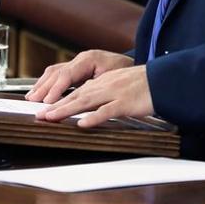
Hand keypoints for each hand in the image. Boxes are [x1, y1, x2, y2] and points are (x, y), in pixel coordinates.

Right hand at [25, 49, 131, 103]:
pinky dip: (46, 83)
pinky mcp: (76, 69)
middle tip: (33, 102)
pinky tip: (39, 92)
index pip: (67, 74)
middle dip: (43, 88)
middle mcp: (80, 59)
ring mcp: (77, 62)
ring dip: (41, 85)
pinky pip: (56, 74)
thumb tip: (84, 101)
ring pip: (53, 72)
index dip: (56, 89)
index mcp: (89, 60)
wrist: (132, 65)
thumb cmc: (126, 73)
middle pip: (56, 73)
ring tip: (31, 98)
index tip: (48, 102)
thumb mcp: (114, 81)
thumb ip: (98, 90)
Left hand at [35, 65, 153, 128]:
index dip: (60, 100)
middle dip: (56, 106)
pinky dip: (94, 117)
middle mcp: (105, 85)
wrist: (164, 79)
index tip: (45, 110)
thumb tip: (89, 106)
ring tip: (51, 117)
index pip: (77, 91)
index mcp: (104, 81)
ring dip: (67, 110)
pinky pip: (108, 111)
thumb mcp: (120, 85)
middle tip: (39, 116)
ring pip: (86, 102)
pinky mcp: (126, 103)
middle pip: (77, 96)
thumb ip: (104, 94)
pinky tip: (83, 124)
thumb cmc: (144, 85)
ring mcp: (115, 93)